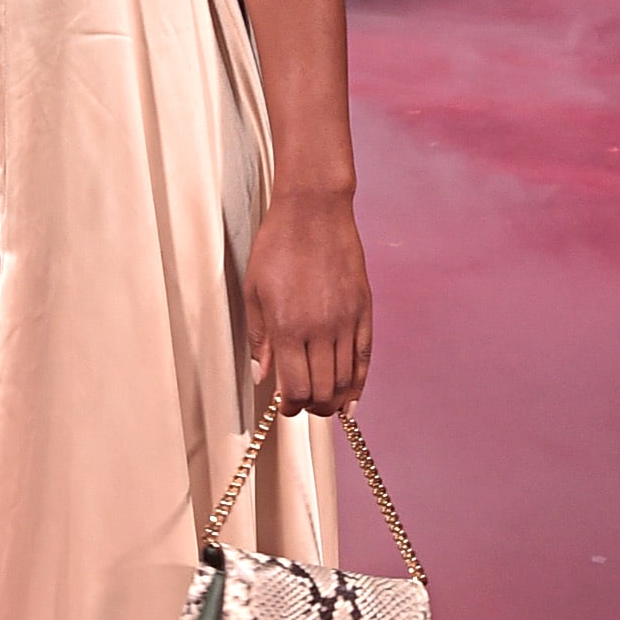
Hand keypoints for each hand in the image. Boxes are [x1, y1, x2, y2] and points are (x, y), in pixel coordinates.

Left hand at [243, 187, 370, 414]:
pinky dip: (360, 382)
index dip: (290, 406)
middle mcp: (320, 329)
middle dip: (312, 407)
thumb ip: (258, 338)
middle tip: (304, 408)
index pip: (295, 387)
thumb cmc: (277, 246)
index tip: (285, 408)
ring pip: (346, 379)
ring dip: (335, 399)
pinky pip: (365, 357)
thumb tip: (262, 376)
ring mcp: (346, 320)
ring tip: (324, 404)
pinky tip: (353, 397)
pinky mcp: (364, 310)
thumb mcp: (254, 292)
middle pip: (323, 389)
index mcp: (287, 327)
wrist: (314, 211)